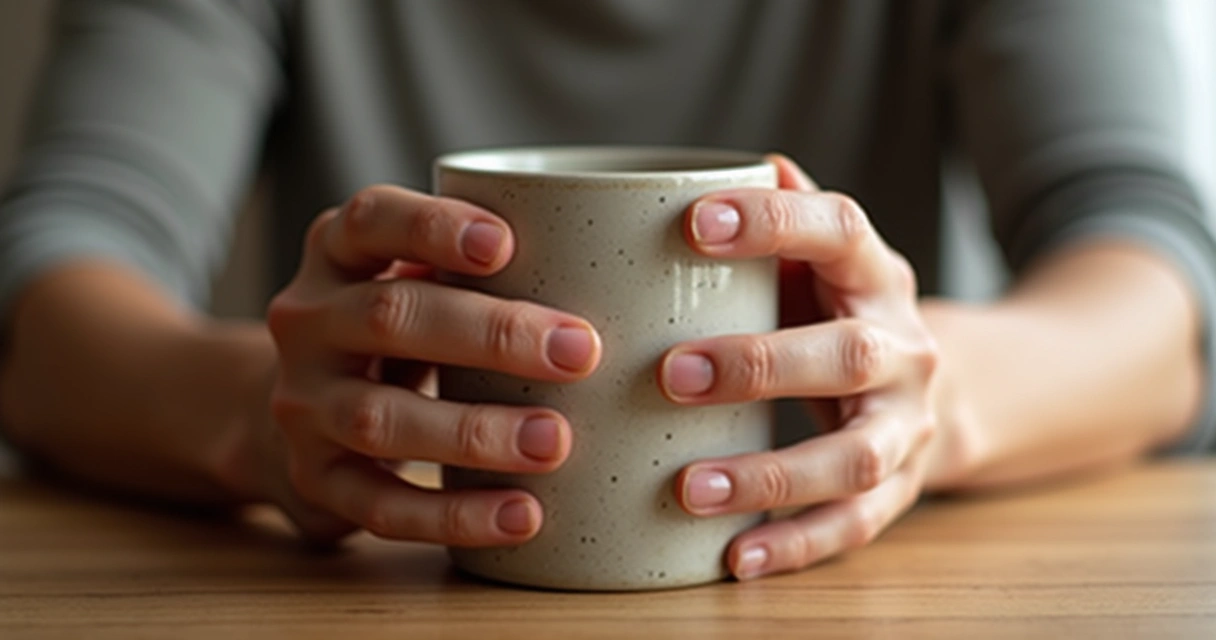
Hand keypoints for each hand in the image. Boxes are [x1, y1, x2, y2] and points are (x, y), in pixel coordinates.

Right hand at [262, 185, 600, 544]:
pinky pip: (381, 506)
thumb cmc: (398, 330)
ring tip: (556, 442)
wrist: (291, 412)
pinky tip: (522, 516)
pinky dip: (455, 515)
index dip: (432, 227)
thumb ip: (482, 270)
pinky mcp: (316, 480)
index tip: (506, 243)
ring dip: (475, 431)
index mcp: (337, 254)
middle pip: (390, 317)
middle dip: (491, 334)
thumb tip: (624, 278)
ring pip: (381, 419)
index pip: (370, 219)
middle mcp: (309, 322)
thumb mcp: (418, 279)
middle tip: (581, 352)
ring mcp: (304, 405)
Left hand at [659, 156, 939, 579]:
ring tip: (691, 488)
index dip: (774, 224)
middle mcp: (902, 349)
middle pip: (847, 355)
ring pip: (852, 458)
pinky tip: (735, 559)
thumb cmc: (841, 309)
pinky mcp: (897, 490)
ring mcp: (905, 426)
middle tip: (673, 375)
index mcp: (877, 274)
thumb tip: (755, 163)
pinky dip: (796, 546)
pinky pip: (853, 525)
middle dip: (761, 366)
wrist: (938, 385)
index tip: (695, 222)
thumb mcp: (824, 258)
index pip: (840, 230)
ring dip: (772, 476)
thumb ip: (788, 219)